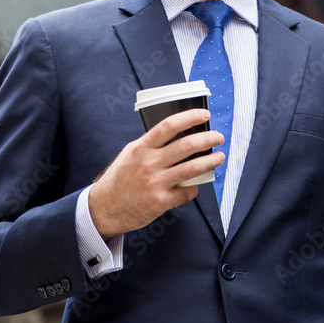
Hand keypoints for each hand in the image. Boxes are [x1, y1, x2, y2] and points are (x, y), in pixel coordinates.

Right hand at [89, 108, 224, 238]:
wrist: (104, 208)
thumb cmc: (120, 179)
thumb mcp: (130, 155)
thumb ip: (152, 145)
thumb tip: (179, 135)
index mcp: (141, 148)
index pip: (169, 126)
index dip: (190, 117)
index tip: (204, 114)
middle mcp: (149, 163)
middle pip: (187, 145)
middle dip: (209, 138)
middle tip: (218, 137)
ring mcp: (156, 183)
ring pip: (193, 168)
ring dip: (211, 161)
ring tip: (219, 157)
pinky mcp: (161, 202)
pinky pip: (188, 191)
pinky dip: (195, 187)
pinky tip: (196, 185)